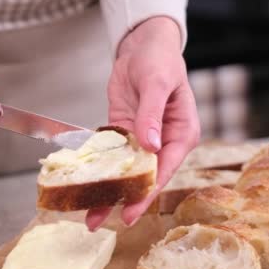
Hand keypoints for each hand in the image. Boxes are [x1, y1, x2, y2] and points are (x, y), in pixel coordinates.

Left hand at [86, 17, 199, 229]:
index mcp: (181, 135)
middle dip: (124, 202)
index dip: (146, 194)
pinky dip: (100, 171)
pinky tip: (86, 186)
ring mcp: (142, 140)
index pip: (163, 170)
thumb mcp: (157, 84)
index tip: (129, 213)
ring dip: (108, 192)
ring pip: (125, 172)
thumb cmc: (159, 60)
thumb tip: (151, 146)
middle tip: (100, 224)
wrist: (143, 45)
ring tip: (89, 216)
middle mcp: (163, 143)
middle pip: (143, 178)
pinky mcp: (123, 133)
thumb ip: (152, 115)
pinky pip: (111, 156)